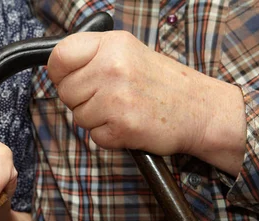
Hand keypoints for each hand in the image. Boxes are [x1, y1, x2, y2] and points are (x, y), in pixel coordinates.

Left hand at [47, 31, 244, 167]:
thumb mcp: (128, 53)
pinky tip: (128, 124)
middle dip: (81, 100)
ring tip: (122, 110)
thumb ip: (94, 56)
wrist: (200, 110)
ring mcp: (117, 98)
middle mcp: (113, 67)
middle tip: (108, 98)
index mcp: (112, 45)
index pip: (60, 56)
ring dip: (96, 120)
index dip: (60, 73)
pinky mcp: (122, 127)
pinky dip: (109, 136)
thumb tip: (58, 69)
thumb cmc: (162, 84)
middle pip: (66, 92)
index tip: (70, 79)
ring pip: (78, 116)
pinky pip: (94, 137)